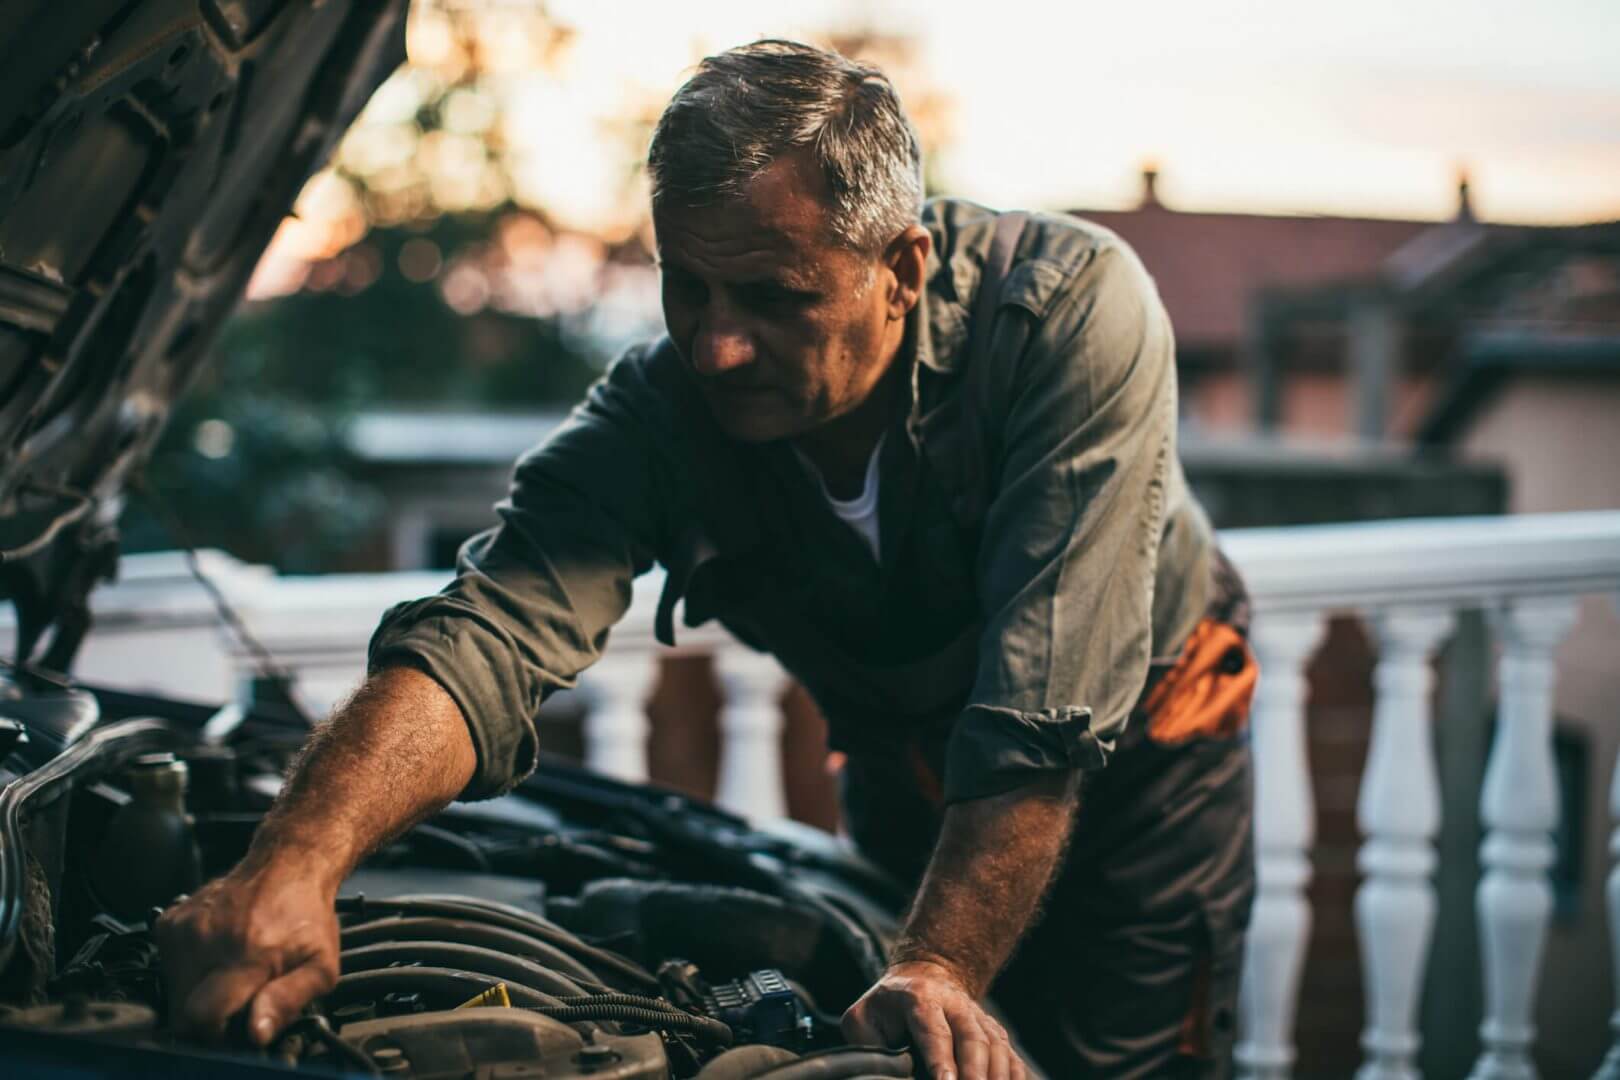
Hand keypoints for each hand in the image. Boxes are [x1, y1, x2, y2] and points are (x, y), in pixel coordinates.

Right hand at [154, 857, 339, 1045]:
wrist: (288, 865)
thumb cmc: (305, 915)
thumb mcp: (320, 966)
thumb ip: (288, 1002)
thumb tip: (256, 1033)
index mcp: (247, 955)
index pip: (203, 1016)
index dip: (217, 1034)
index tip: (234, 1028)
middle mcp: (209, 940)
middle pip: (183, 1011)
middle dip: (207, 1017)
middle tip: (237, 999)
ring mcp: (185, 928)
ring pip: (172, 991)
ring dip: (197, 993)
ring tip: (229, 974)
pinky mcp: (170, 921)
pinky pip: (166, 967)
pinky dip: (187, 971)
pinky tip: (215, 956)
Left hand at [841, 959, 1025, 1079]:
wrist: (925, 975)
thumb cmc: (888, 1006)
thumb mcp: (863, 1019)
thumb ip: (868, 1048)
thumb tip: (883, 1074)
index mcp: (919, 998)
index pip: (933, 1031)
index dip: (941, 1059)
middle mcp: (955, 1005)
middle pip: (973, 1039)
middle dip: (975, 1073)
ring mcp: (979, 1018)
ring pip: (997, 1048)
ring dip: (997, 1077)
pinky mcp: (995, 1033)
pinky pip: (1013, 1057)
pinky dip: (1015, 1077)